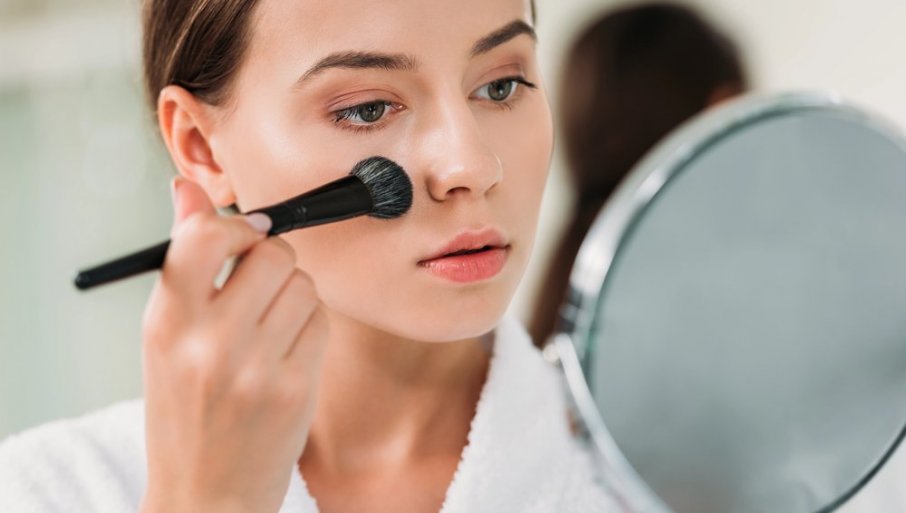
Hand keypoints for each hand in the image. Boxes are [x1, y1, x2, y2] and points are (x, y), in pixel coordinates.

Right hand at [139, 177, 327, 512]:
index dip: (235, 225)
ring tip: (272, 323)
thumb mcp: (165, 337)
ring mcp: (255, 367)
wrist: (205, 493)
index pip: (204, 238)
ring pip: (304, 283)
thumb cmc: (185, 410)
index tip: (242, 236)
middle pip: (272, 252)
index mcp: (165, 324)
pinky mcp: (295, 387)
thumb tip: (186, 188)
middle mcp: (209, 343)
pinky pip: (320, 319)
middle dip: (274, 258)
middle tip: (261, 284)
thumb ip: (183, 260)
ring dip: (295, 292)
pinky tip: (289, 349)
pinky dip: (310, 323)